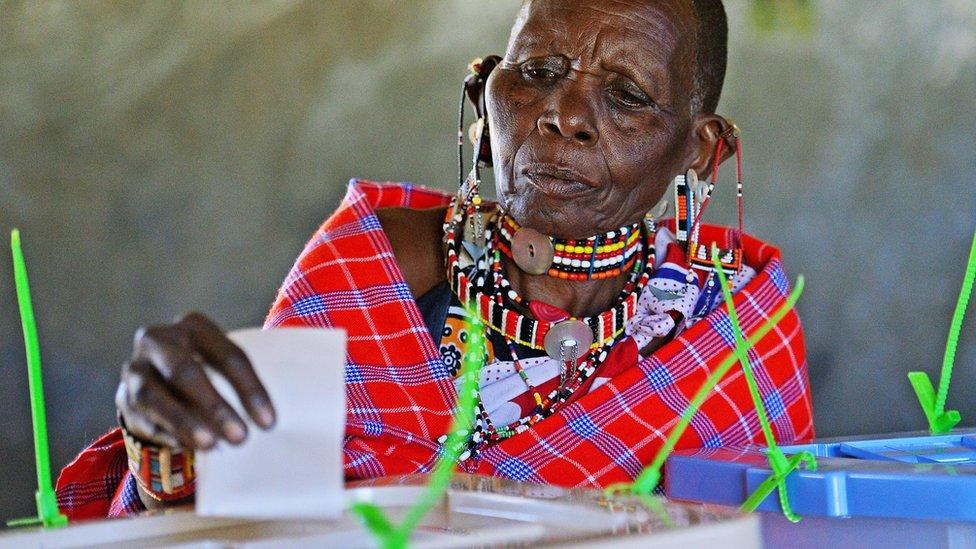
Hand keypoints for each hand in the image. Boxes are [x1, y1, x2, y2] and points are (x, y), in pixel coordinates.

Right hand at [116, 312, 275, 449]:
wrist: (160, 375)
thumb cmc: (208, 369)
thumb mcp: (223, 363)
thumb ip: (239, 383)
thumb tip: (264, 420)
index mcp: (194, 326)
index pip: (228, 356)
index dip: (250, 389)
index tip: (268, 422)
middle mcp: (159, 340)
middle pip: (185, 371)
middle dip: (214, 406)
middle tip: (240, 437)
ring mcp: (136, 368)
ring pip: (154, 396)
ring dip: (184, 422)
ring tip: (210, 446)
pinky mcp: (122, 396)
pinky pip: (141, 417)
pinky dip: (165, 434)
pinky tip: (186, 447)